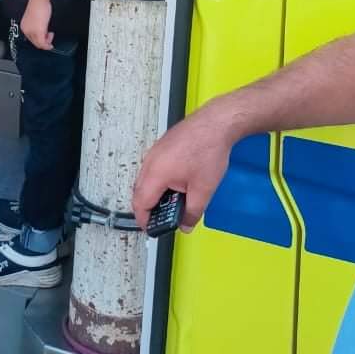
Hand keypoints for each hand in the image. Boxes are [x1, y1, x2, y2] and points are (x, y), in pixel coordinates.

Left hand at [20, 0, 53, 50]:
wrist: (39, 0)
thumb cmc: (38, 6)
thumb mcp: (35, 19)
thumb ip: (37, 26)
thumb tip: (43, 32)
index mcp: (24, 27)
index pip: (31, 39)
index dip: (40, 39)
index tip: (46, 36)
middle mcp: (26, 30)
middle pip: (35, 43)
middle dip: (44, 42)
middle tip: (50, 35)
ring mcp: (32, 32)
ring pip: (39, 44)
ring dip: (46, 42)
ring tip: (50, 34)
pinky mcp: (39, 32)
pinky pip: (43, 43)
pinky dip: (47, 45)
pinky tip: (51, 40)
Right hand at [131, 101, 233, 232]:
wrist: (215, 123)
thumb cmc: (208, 152)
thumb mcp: (203, 190)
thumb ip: (192, 212)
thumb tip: (185, 226)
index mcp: (155, 174)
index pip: (141, 203)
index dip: (144, 220)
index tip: (151, 229)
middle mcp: (150, 162)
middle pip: (139, 192)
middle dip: (148, 208)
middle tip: (162, 220)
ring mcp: (154, 152)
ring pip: (145, 179)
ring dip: (153, 194)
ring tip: (171, 203)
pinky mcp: (161, 146)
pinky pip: (152, 169)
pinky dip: (157, 181)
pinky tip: (175, 184)